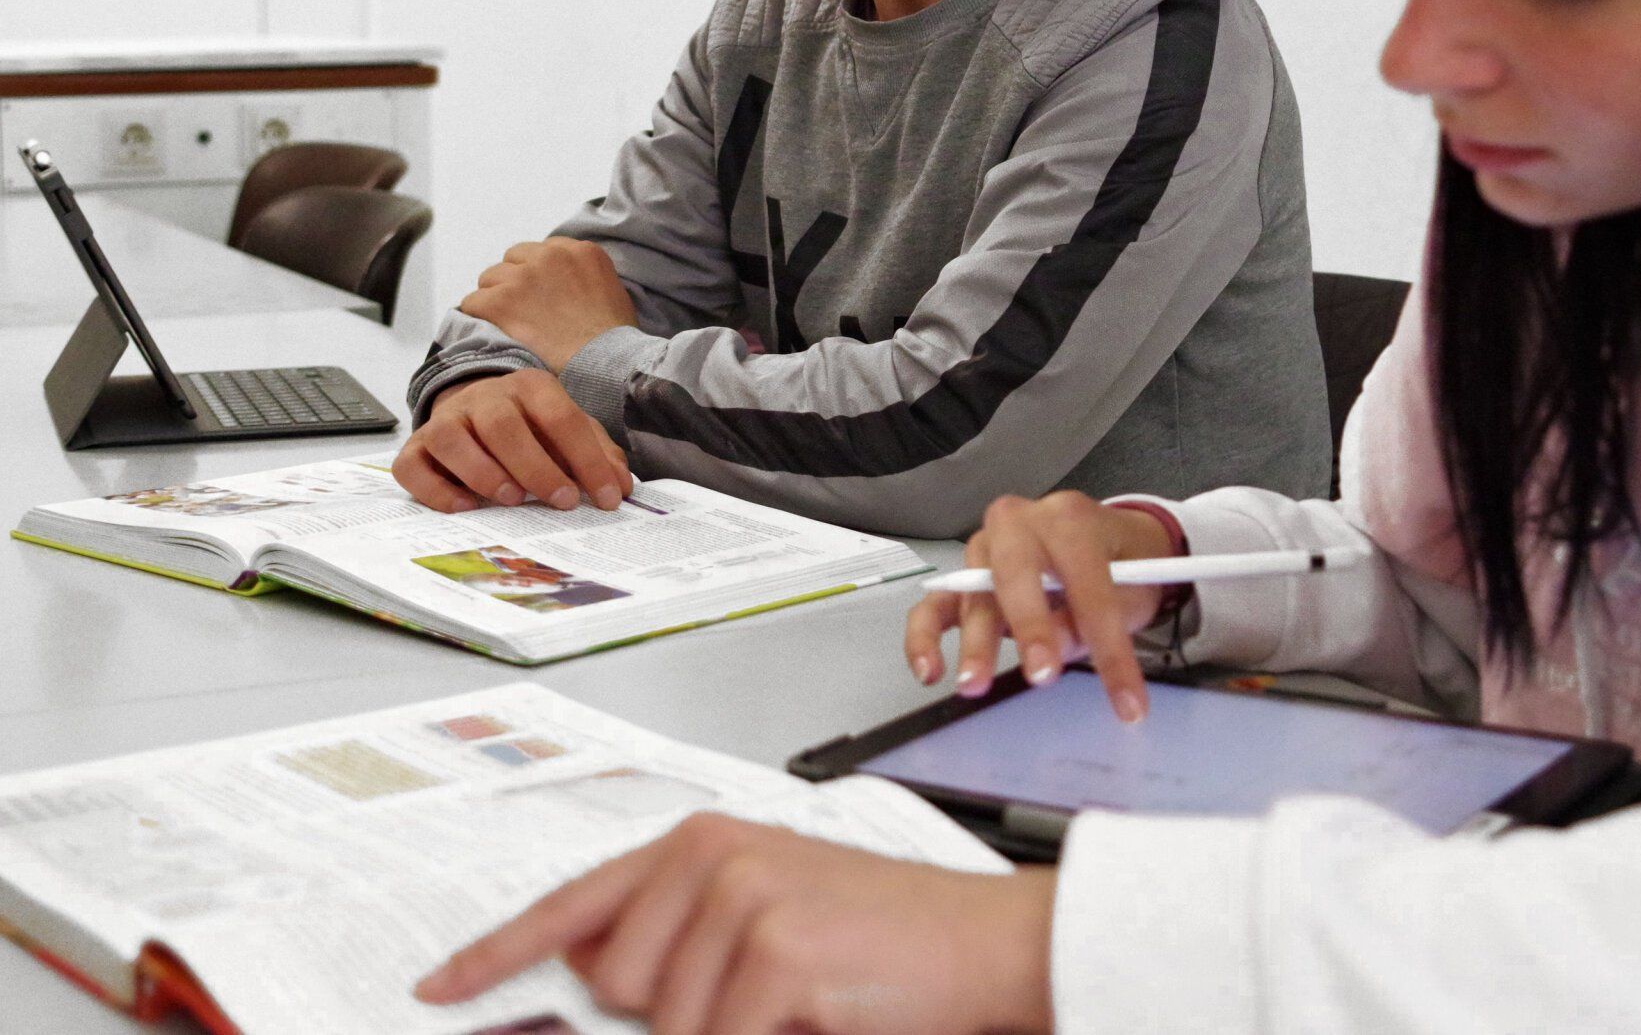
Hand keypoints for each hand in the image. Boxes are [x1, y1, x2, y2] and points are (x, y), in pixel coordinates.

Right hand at [393, 371, 631, 511]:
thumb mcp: (568, 431)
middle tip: (561, 501)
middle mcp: (484, 398)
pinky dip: (435, 490)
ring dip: (483, 472)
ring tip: (513, 500)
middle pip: (503, 425)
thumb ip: (597, 453)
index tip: (607, 497)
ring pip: (452, 439)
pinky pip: (412, 466)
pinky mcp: (417, 448)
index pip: (562, 418)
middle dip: (536, 467)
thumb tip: (620, 486)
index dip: (587, 459)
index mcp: (530, 388)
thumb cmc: (531, 427)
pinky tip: (466, 507)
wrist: (474, 408)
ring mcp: (446, 420)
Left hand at [414, 812, 1057, 1034]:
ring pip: (667, 1028)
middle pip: (617, 987)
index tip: (441, 986)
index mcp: (703, 841)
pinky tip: (815, 1014)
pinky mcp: (776, 952)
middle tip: (759, 997)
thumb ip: (675, 936)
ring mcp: (743, 899)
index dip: (499, 951)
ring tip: (798, 1004)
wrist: (983, 944)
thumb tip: (595, 984)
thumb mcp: (765, 919)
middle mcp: (713, 855)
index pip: (575, 901)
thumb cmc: (877, 938)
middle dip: (674, 1016)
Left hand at [457, 237, 637, 371]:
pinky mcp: (499, 301)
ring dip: (497, 300)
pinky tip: (499, 335)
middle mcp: (551, 255)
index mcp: (582, 251)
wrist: (602, 368)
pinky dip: (481, 320)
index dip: (539, 276)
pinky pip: (472, 303)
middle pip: (513, 260)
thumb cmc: (612, 343)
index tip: (542, 298)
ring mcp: (522, 277)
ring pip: (490, 280)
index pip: (542, 250)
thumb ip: (582, 277)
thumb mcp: (612, 293)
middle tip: (526, 314)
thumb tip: (561, 285)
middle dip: (516, 283)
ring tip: (513, 327)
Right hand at [903, 491, 1177, 722]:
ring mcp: (984, 550)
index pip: (1087, 582)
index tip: (1127, 702)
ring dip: (975, 642)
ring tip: (975, 685)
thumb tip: (1056, 645)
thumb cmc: (1122, 563)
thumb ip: (1098, 616)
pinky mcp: (962, 579)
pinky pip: (935, 606)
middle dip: (1030, 626)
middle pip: (1017, 572)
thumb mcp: (1131, 588)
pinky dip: (925, 638)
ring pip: (974, 593)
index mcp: (1070, 518)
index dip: (1109, 645)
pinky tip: (929, 672)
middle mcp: (1019, 524)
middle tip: (1042, 675)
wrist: (1107, 539)